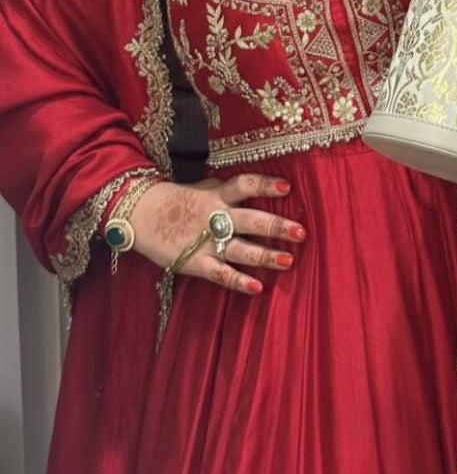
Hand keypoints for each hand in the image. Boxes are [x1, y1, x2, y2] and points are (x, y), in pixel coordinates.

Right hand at [129, 173, 306, 293]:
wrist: (138, 213)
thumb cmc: (176, 200)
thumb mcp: (203, 186)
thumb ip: (228, 190)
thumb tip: (256, 188)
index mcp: (217, 194)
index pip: (245, 185)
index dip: (265, 185)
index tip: (287, 187)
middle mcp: (215, 216)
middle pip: (251, 220)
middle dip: (277, 227)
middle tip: (301, 232)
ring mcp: (205, 241)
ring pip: (241, 249)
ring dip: (266, 256)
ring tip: (289, 261)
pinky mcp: (194, 262)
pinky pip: (220, 274)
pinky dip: (238, 281)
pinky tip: (257, 287)